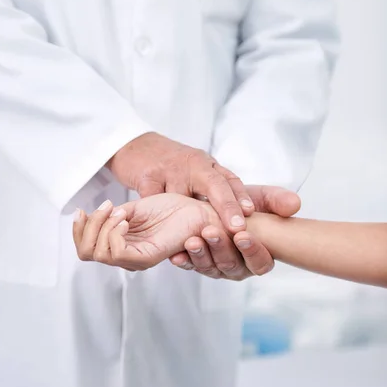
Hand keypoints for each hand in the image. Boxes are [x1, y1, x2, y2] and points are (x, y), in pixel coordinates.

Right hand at [73, 194, 221, 270]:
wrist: (195, 209)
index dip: (78, 230)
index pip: (84, 249)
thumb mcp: (131, 208)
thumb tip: (90, 217)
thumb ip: (110, 216)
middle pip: (86, 252)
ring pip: (99, 253)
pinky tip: (125, 220)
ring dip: (103, 227)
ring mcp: (135, 258)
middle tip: (105, 208)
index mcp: (119, 244)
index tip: (82, 210)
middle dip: (88, 227)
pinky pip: (118, 253)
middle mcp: (125, 255)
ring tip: (120, 213)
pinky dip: (114, 233)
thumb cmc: (168, 208)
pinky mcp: (147, 257)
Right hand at [106, 132, 253, 231]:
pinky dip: (158, 216)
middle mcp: (192, 163)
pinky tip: (162, 232)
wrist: (136, 146)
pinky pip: (155, 200)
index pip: (229, 179)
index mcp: (206, 164)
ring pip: (182, 197)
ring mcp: (169, 169)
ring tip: (196, 240)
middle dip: (227, 206)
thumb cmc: (171, 165)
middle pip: (215, 184)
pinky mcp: (147, 176)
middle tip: (236, 228)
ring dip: (187, 220)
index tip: (250, 214)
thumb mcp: (196, 170)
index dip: (241, 196)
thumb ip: (214, 189)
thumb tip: (238, 219)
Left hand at [170, 185, 300, 279]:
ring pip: (210, 267)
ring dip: (201, 254)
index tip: (242, 235)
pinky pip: (190, 266)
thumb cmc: (242, 202)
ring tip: (193, 239)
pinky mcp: (196, 263)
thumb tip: (295, 204)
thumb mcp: (259, 197)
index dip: (253, 251)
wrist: (213, 200)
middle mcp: (239, 266)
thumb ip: (277, 200)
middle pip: (232, 266)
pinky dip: (184, 261)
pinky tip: (177, 255)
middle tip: (211, 231)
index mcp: (258, 254)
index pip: (261, 262)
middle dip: (222, 248)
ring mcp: (217, 267)